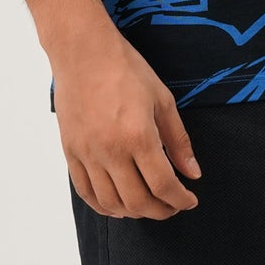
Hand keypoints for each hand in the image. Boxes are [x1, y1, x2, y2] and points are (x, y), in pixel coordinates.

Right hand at [52, 24, 202, 219]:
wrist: (83, 52)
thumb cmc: (125, 69)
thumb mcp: (162, 99)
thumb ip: (178, 139)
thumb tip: (193, 173)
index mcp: (138, 136)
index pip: (163, 185)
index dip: (180, 200)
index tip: (189, 200)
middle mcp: (110, 151)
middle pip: (138, 201)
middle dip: (161, 211)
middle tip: (172, 206)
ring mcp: (87, 154)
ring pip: (111, 203)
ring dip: (133, 212)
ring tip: (147, 205)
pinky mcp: (71, 152)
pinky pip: (85, 192)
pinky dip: (103, 206)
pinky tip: (117, 204)